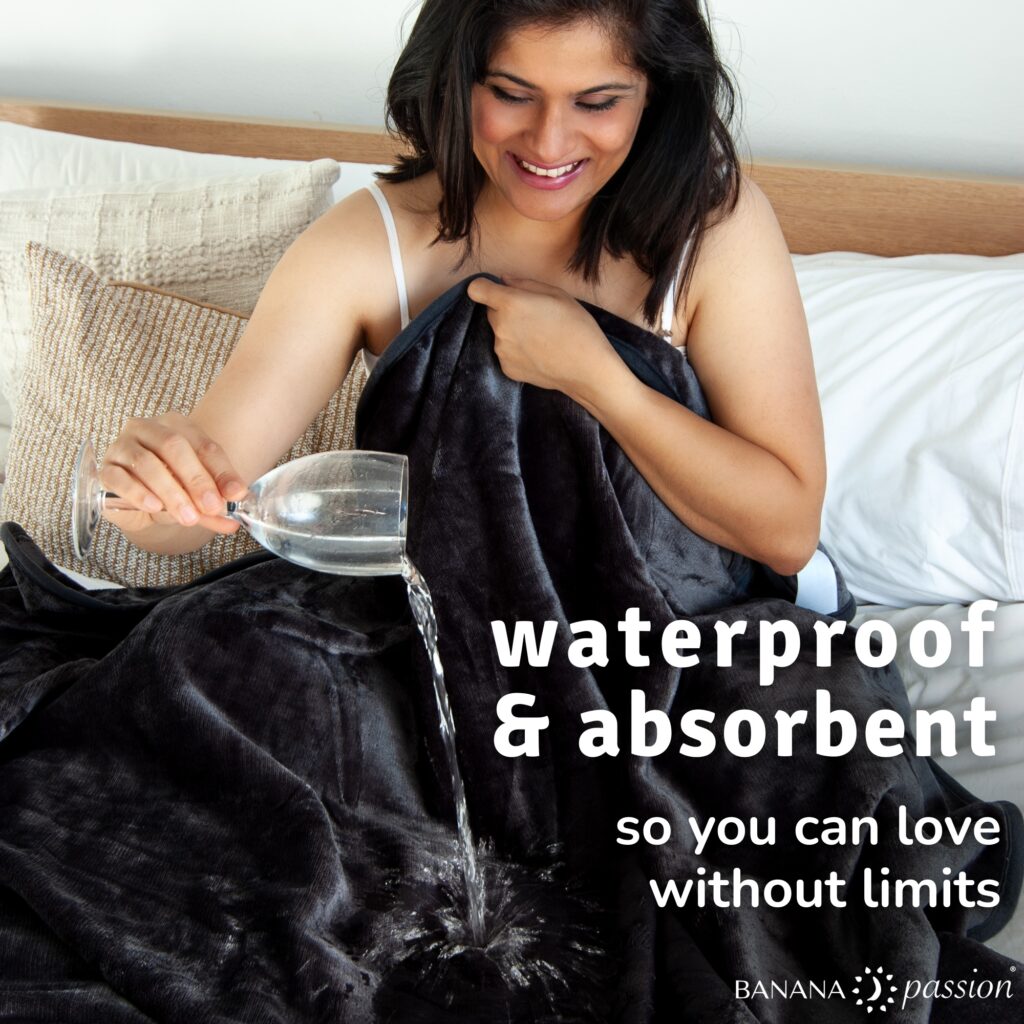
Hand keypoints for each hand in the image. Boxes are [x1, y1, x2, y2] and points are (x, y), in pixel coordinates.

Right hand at [99, 411, 246, 535]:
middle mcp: (147, 429)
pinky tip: (154, 506)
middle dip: (196, 479)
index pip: (203, 445)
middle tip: (211, 506)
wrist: (141, 503)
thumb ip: (213, 506)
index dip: (221, 471)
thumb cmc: (172, 488)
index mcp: (177, 425)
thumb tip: (233, 520)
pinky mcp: (106, 469)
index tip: (236, 494)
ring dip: (171, 492)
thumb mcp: (197, 496)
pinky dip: (138, 493)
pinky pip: (118, 477)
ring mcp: (122, 446)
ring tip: (188, 516)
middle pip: (173, 446)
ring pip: (145, 462)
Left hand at [465, 276, 618, 401]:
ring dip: (512, 331)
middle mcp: (500, 327)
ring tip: (539, 337)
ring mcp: (501, 350)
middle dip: (505, 310)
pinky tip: (538, 353)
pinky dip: (517, 351)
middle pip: (491, 311)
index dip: (484, 288)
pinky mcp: (506, 368)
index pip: (476, 290)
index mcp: (511, 304)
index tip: (495, 291)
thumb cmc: (577, 326)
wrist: (586, 368)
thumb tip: (504, 280)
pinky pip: (506, 352)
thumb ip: (524, 284)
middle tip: (533, 316)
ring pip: (499, 333)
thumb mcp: (557, 294)